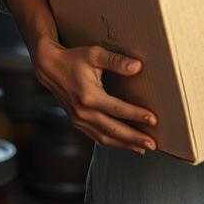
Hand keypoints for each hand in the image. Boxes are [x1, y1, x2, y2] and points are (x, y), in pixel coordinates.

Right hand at [34, 37, 157, 154]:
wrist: (50, 68)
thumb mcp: (95, 54)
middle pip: (113, 130)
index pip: (118, 110)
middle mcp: (83, 112)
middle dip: (134, 138)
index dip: (136, 115)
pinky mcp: (77, 122)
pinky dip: (111, 142)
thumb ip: (116, 61)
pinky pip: (96, 137)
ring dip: (124, 144)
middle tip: (152, 144)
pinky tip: (123, 143)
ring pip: (105, 138)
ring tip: (142, 148)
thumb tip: (137, 67)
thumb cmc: (74, 58)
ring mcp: (79, 120)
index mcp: (89, 96)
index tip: (153, 120)